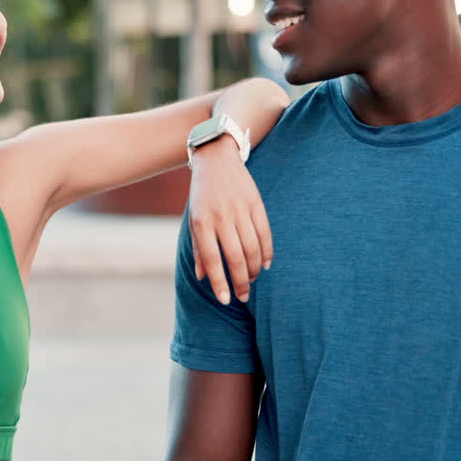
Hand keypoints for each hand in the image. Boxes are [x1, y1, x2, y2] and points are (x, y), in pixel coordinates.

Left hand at [187, 136, 272, 303]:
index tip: (225, 300)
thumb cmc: (202, 195)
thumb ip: (198, 248)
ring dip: (254, 269)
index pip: (212, 260)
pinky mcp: (256, 204)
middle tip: (243, 296)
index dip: (220, 282)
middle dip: (241, 282)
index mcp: (201, 222)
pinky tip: (265, 264)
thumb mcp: (193, 219)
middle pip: (235, 258)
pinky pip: (265, 234)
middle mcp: (221, 217)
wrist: (216, 159)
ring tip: (252, 280)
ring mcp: (240, 210)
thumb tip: (202, 276)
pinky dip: (267, 252)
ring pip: (252, 249)